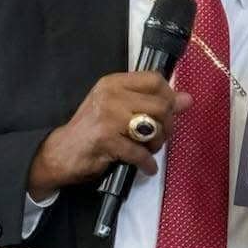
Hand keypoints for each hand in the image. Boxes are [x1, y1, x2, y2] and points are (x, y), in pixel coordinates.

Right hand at [27, 71, 190, 198]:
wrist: (59, 153)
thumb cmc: (92, 130)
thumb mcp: (120, 109)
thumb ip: (152, 102)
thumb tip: (188, 99)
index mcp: (115, 83)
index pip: (155, 79)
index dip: (169, 97)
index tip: (166, 113)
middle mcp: (111, 95)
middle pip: (160, 105)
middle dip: (167, 126)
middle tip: (159, 138)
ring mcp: (108, 116)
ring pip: (153, 127)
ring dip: (157, 144)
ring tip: (148, 150)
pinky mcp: (106, 140)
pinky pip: (140, 152)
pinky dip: (147, 163)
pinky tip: (146, 167)